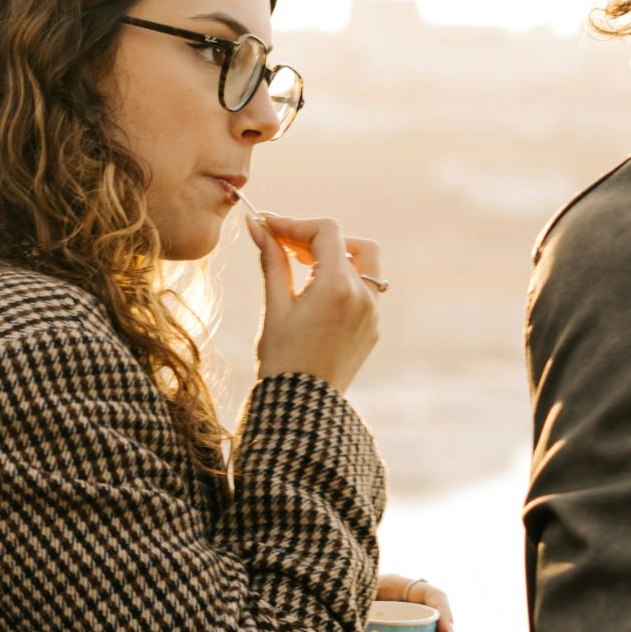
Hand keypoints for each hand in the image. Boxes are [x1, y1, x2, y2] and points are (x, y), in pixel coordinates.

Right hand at [248, 213, 381, 390]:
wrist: (302, 407)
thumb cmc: (282, 358)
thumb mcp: (275, 306)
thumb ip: (272, 260)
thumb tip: (257, 225)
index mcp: (338, 286)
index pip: (326, 232)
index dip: (296, 224)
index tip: (270, 228)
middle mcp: (364, 296)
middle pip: (352, 243)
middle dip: (321, 240)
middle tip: (290, 249)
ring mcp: (373, 314)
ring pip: (365, 266)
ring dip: (337, 259)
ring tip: (304, 272)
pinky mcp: (373, 329)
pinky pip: (366, 292)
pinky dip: (344, 283)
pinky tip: (317, 298)